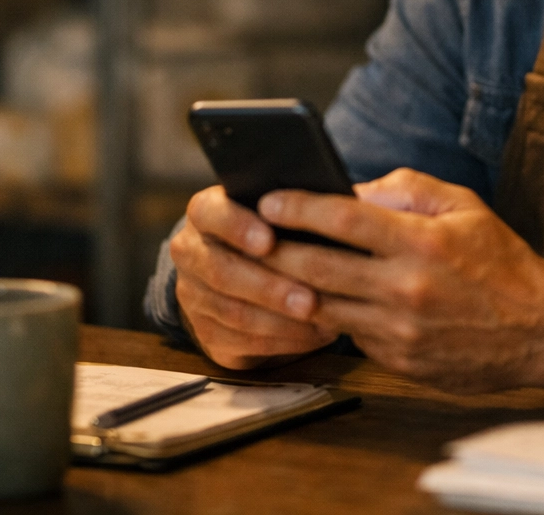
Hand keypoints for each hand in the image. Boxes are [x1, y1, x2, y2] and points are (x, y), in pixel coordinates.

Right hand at [169, 185, 339, 368]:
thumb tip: (352, 202)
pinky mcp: (207, 333)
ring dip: (280, 319)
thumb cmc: (279, 233)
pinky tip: (313, 335)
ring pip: (233, 312)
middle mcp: (191, 252)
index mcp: (206, 213)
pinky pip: (242, 342)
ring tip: (320, 318)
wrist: (248, 275)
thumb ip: (300, 207)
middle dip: (268, 286)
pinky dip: (282, 340)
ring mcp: (194, 296)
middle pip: (221, 271)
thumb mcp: (282, 213)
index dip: (237, 226)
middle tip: (308, 298)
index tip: (269, 239)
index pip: (210, 213)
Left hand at [257, 169, 543, 393]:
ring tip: (267, 268)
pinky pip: (350, 334)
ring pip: (323, 308)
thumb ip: (408, 190)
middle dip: (276, 249)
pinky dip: (330, 315)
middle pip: (318, 267)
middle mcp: (408, 289)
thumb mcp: (466, 207)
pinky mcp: (400, 361)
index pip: (344, 219)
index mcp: (424, 243)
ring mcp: (401, 331)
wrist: (542, 330)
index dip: (299, 206)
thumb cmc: (503, 262)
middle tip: (249, 235)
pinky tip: (314, 300)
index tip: (268, 198)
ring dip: (290, 288)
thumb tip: (354, 190)